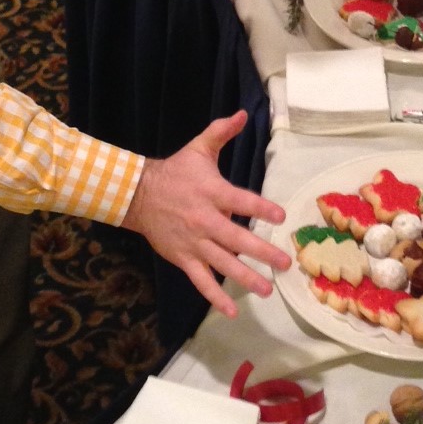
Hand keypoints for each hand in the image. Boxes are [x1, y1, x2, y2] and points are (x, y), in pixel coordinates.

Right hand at [121, 111, 288, 317]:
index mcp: (212, 192)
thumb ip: (222, 131)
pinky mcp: (184, 258)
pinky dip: (215, 296)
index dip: (261, 207)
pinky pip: (201, 280)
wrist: (138, 195)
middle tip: (284, 263)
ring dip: (245, 278)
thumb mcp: (198, 148)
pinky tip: (232, 310)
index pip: (240, 200)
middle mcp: (205, 220)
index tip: (280, 216)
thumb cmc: (176, 172)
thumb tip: (243, 113)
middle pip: (236, 238)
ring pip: (222, 263)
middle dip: (261, 251)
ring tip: (267, 289)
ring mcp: (194, 242)